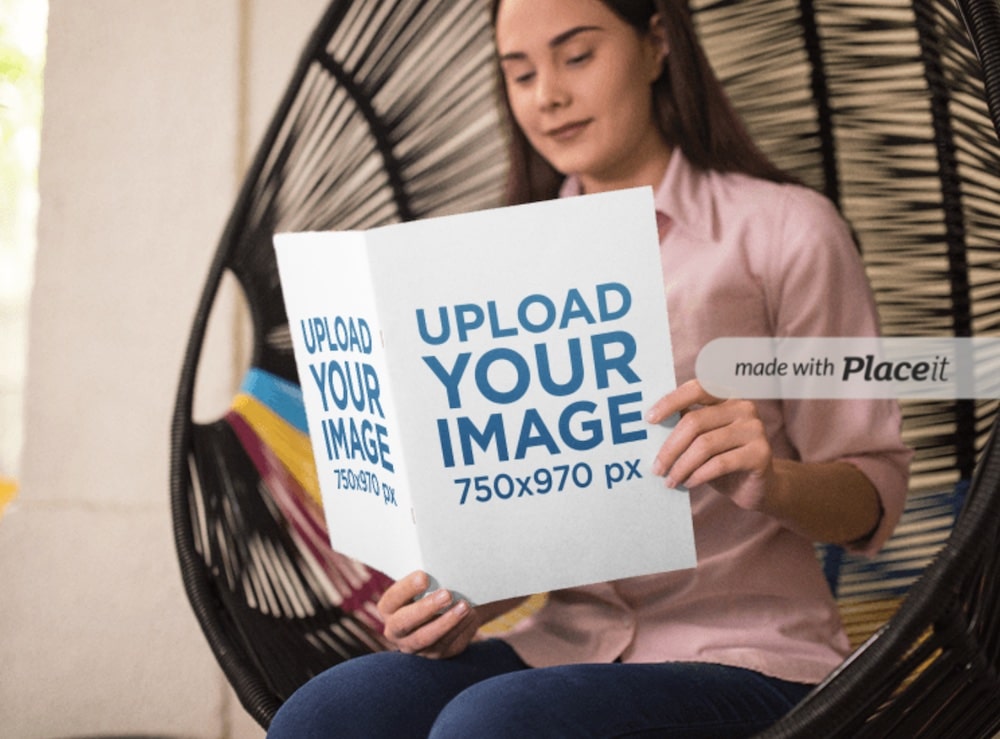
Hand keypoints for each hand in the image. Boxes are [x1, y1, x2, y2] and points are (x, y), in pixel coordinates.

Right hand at [377, 571, 478, 658]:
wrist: (448, 609)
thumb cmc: (432, 588)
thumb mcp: (426, 583)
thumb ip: (428, 579)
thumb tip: (442, 567)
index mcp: (388, 608)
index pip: (392, 599)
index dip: (407, 588)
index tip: (425, 576)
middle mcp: (396, 631)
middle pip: (405, 623)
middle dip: (426, 608)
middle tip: (447, 594)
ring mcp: (415, 647)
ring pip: (427, 638)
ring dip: (448, 622)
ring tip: (465, 606)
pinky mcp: (436, 654)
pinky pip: (447, 645)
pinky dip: (460, 630)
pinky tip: (471, 616)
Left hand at [646, 379, 775, 511]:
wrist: (756, 486)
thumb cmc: (722, 459)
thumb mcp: (701, 439)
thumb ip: (684, 425)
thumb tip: (651, 424)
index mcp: (727, 396)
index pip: (697, 389)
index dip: (671, 401)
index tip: (649, 419)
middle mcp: (743, 407)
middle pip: (695, 422)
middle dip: (670, 448)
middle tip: (656, 468)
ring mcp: (754, 428)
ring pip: (705, 445)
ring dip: (682, 466)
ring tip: (671, 480)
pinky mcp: (760, 453)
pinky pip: (720, 463)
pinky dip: (699, 475)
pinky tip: (689, 483)